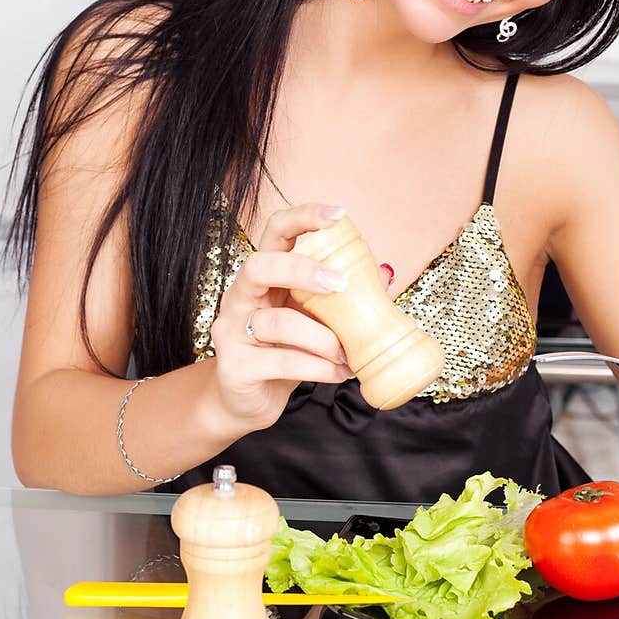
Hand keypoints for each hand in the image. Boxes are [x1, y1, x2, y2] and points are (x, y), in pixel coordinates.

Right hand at [208, 203, 393, 432]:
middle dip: (303, 271)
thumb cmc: (283, 352)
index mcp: (264, 277)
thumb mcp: (314, 319)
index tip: (340, 215)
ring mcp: (232, 331)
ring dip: (322, 337)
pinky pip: (282, 362)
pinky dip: (318, 368)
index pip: (275, 232)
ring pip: (276, 322)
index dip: (304, 217)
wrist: (245, 402)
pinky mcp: (235, 367)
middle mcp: (240, 296)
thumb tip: (386, 274)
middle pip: (259, 266)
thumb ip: (342, 298)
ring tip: (346, 353)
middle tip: (341, 285)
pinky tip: (339, 373)